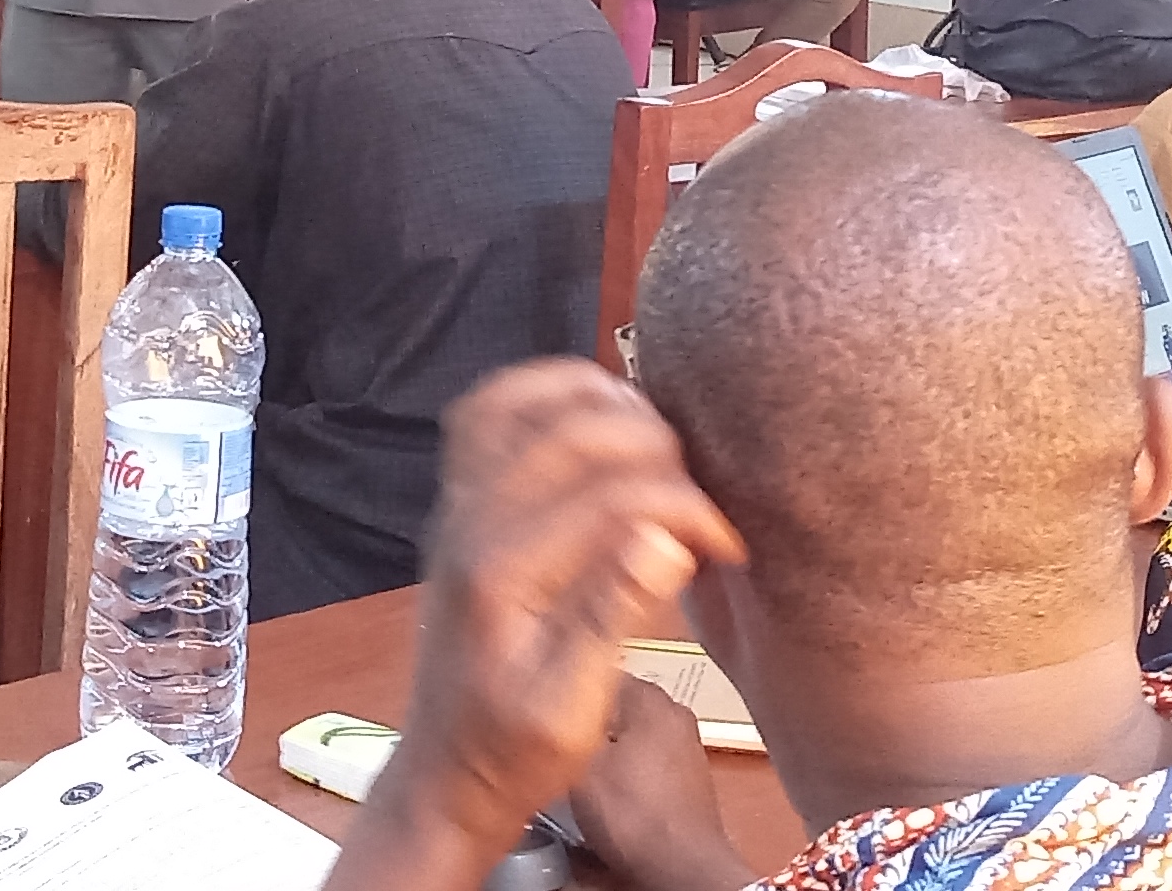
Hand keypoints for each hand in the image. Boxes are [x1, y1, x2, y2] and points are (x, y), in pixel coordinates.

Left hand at [337, 363, 741, 890]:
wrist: (445, 773)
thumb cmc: (514, 751)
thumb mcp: (573, 708)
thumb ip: (612, 615)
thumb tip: (665, 537)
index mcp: (504, 571)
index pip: (611, 495)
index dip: (685, 507)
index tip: (726, 546)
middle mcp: (471, 521)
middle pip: (570, 431)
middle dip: (654, 447)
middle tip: (699, 493)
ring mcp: (457, 507)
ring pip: (518, 402)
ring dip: (595, 400)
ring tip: (656, 438)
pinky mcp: (459, 506)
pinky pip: (487, 416)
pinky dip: (543, 396)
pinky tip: (592, 416)